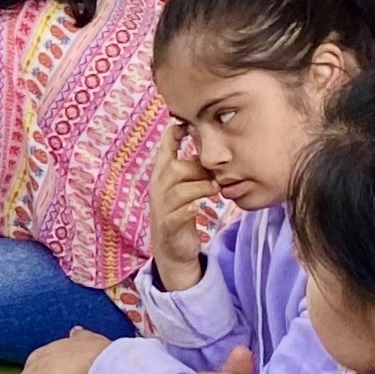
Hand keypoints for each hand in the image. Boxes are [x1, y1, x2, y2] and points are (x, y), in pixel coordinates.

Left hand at [16, 329, 111, 373]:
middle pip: (28, 372)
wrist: (103, 363)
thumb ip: (81, 336)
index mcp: (56, 347)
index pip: (38, 358)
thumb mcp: (91, 339)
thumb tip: (75, 331)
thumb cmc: (101, 353)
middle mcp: (44, 357)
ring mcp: (41, 372)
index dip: (37, 370)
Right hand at [149, 134, 221, 286]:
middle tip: (216, 176)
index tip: (184, 125)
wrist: (172, 248)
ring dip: (200, 188)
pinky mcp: (169, 227)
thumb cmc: (181, 211)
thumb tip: (207, 145)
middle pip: (175, 169)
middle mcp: (158, 190)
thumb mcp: (185, 186)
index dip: (172, 136)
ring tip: (215, 190)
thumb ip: (192, 167)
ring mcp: (162, 209)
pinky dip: (188, 210)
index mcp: (161, 176)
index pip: (164, 150)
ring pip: (179, 190)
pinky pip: (177, 215)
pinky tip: (198, 209)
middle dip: (198, 169)